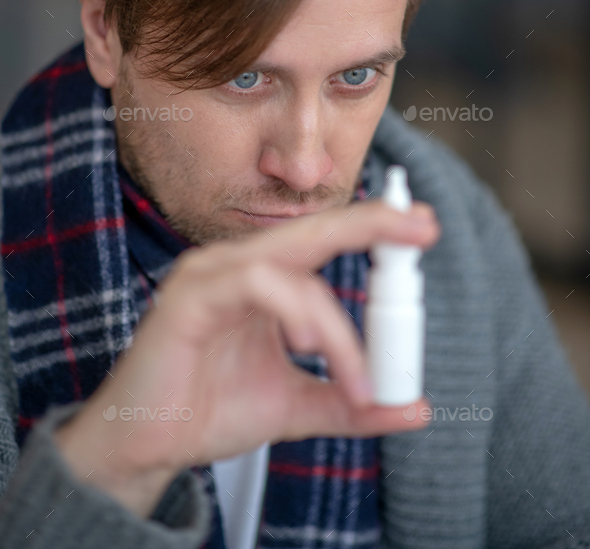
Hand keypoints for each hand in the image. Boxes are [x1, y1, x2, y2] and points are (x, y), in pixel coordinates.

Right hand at [55, 198, 438, 515]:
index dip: (372, 230)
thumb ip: (351, 402)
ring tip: (355, 377)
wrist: (151, 446)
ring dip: (335, 324)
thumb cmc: (211, 411)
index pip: (324, 242)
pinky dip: (293, 310)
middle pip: (313, 229)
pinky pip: (255, 283)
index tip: (422, 229)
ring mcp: (211, 273)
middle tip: (421, 225)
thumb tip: (416, 407)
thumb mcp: (298, 405)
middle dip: (371, 224)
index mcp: (263, 279)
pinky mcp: (190, 296)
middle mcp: (238, 265)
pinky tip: (309, 343)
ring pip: (292, 267)